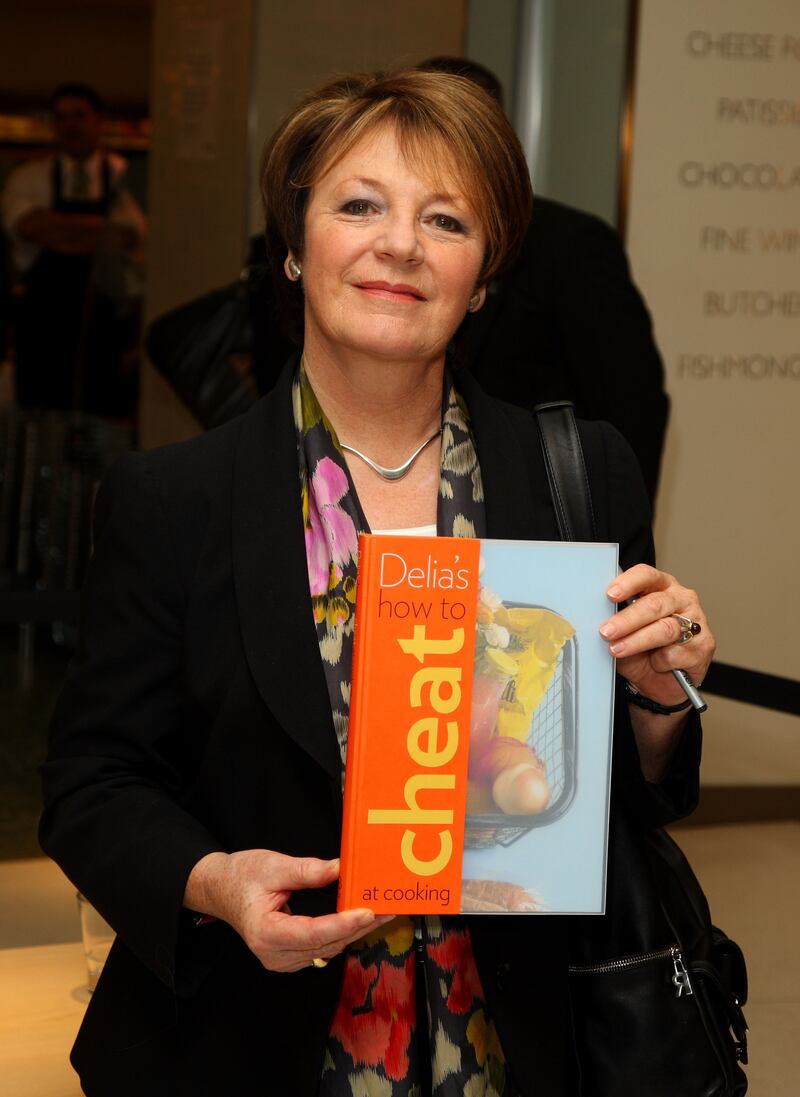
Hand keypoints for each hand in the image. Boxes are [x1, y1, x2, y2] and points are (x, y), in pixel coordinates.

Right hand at [184, 849, 391, 972]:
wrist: (221, 889)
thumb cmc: (241, 877)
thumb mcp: (272, 866)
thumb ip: (307, 870)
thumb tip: (340, 869)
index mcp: (266, 933)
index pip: (313, 933)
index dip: (343, 924)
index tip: (367, 912)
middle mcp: (274, 954)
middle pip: (325, 944)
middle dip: (358, 927)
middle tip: (386, 909)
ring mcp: (282, 959)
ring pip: (327, 950)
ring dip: (353, 932)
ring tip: (380, 913)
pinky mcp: (290, 957)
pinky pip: (322, 949)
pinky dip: (341, 934)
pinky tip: (358, 920)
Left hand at [599, 564, 714, 706]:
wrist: (662, 682)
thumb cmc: (642, 650)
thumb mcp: (623, 633)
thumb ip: (614, 619)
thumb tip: (594, 614)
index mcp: (661, 586)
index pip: (646, 575)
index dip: (628, 583)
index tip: (610, 594)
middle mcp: (681, 599)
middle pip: (655, 604)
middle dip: (627, 619)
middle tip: (606, 631)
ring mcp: (695, 621)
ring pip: (665, 629)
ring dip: (637, 641)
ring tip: (617, 649)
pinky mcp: (705, 645)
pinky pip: (676, 653)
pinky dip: (660, 662)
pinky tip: (655, 664)